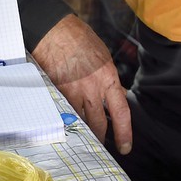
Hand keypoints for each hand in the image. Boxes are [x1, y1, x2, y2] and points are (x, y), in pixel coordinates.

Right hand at [31, 13, 131, 153]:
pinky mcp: (57, 92)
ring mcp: (74, 92)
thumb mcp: (103, 57)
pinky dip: (68, 120)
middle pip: (99, 123)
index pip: (120, 112)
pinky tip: (68, 125)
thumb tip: (117, 94)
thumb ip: (109, 79)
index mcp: (108, 78)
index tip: (125, 146)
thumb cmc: (79, 39)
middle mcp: (93, 89)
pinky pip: (65, 113)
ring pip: (81, 122)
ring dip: (84, 131)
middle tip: (102, 148)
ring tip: (84, 140)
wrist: (54, 31)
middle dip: (101, 139)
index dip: (124, 132)